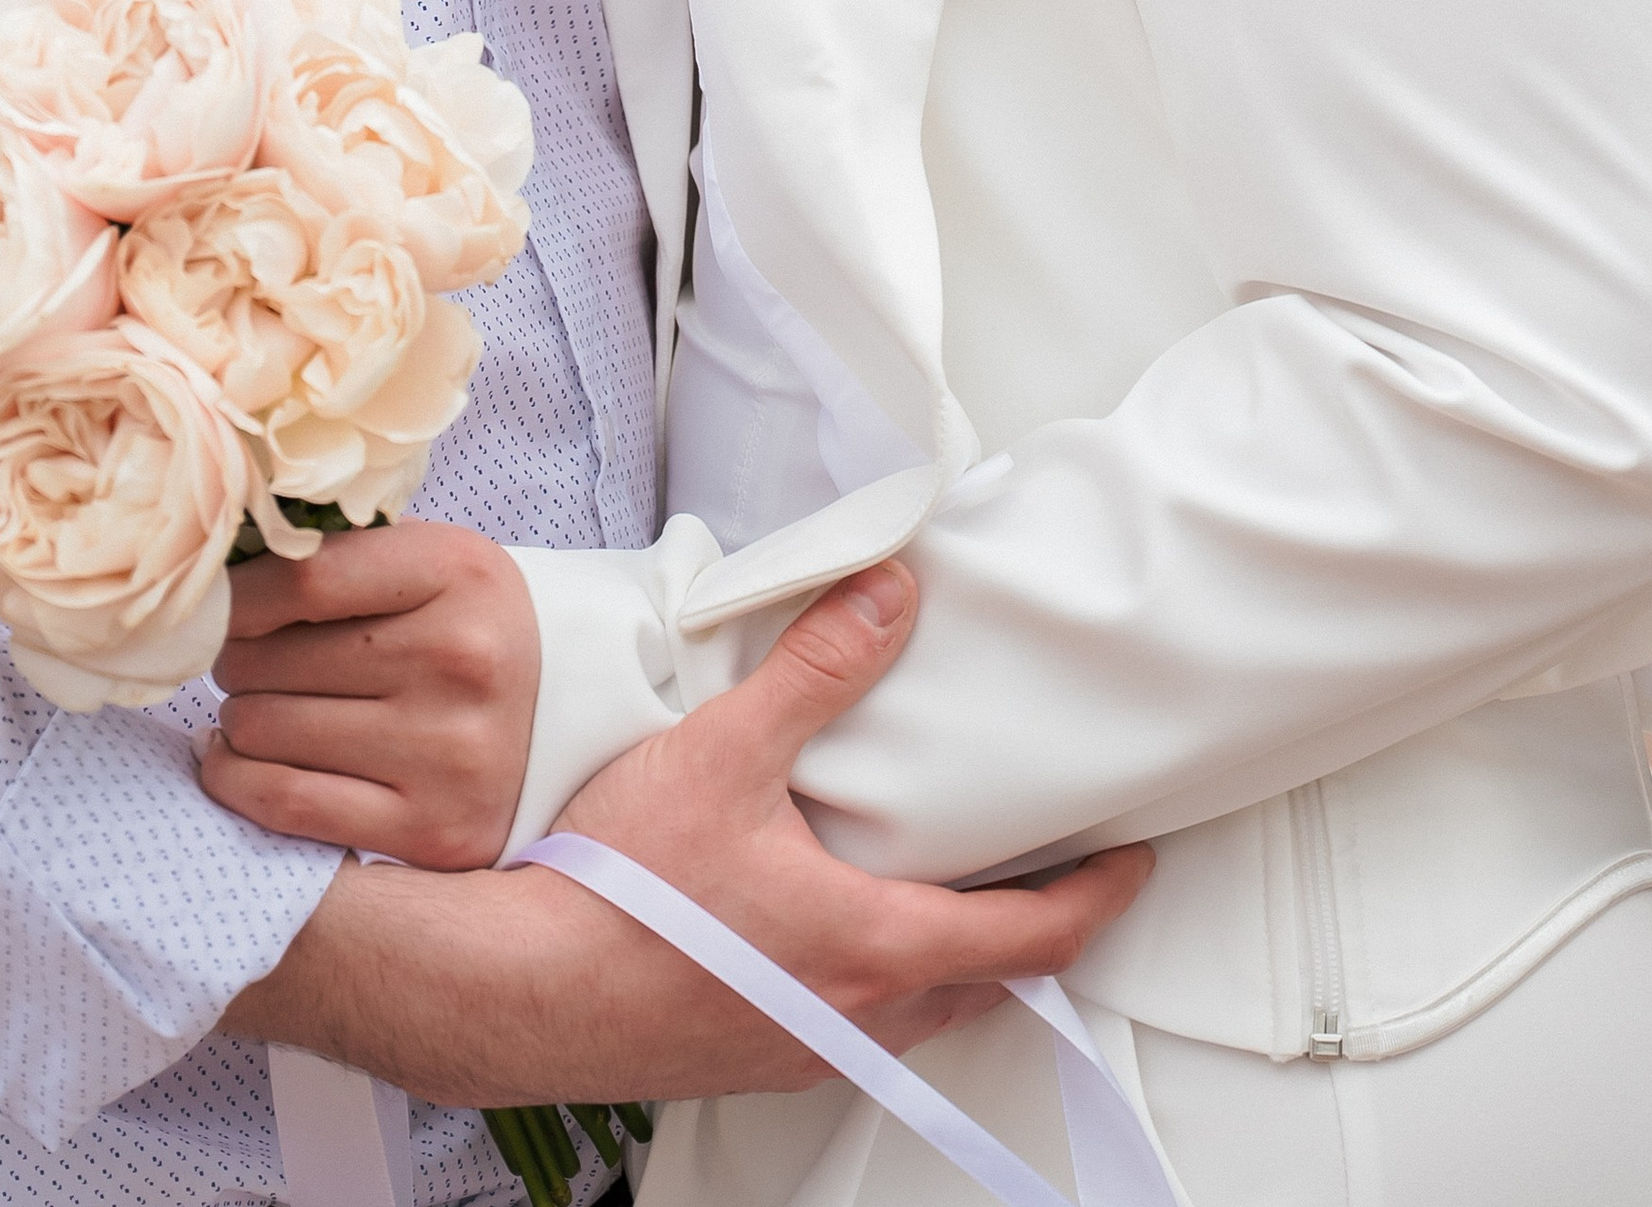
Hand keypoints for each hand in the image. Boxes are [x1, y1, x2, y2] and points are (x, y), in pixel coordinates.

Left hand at [200, 520, 536, 868]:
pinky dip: (235, 780)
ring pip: (266, 730)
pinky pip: (287, 803)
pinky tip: (233, 757)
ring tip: (260, 704)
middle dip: (236, 658)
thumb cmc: (464, 623)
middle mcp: (460, 661)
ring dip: (239, 716)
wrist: (565, 711)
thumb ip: (334, 555)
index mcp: (458, 572)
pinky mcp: (431, 830)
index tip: (212, 603)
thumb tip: (212, 574)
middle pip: (271, 658)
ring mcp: (448, 753)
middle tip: (248, 659)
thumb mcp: (425, 560)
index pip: (302, 578)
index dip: (233, 594)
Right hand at [220, 559, 1151, 1104]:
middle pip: (988, 986)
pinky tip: (839, 939)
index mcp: (874, 945)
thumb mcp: (725, 752)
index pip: (1031, 935)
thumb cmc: (616, 892)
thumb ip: (817, 668)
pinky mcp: (751, 1058)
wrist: (517, 993)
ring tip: (957, 900)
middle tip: (1060, 877)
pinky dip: (881, 983)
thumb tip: (889, 593)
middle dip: (1035, 934)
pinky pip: (852, 1027)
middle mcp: (855, 1013)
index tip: (1134, 863)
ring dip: (955, 962)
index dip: (1096, 898)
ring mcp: (803, 1047)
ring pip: (920, 1013)